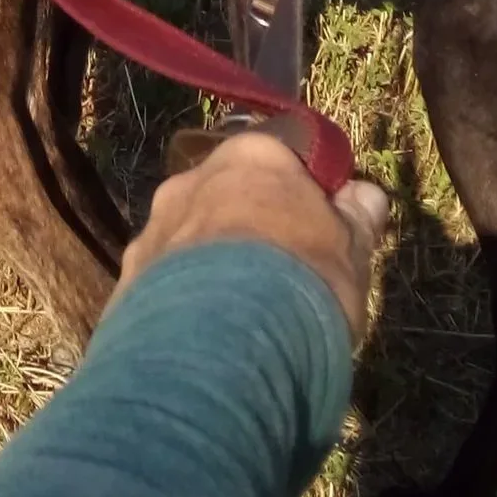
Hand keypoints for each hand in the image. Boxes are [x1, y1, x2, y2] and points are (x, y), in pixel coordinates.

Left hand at [119, 129, 389, 341]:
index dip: (300, 194)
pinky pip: (164, 275)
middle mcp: (194, 175)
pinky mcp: (130, 269)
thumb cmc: (303, 280)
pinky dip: (183, 295)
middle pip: (227, 193)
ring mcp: (156, 220)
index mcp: (252, 156)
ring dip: (211, 260)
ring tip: (241, 311)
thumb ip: (356, 218)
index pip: (279, 158)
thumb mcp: (350, 251)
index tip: (317, 228)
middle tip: (278, 273)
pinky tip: (206, 331)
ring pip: (190, 232)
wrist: (225, 340)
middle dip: (248, 225)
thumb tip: (366, 193)